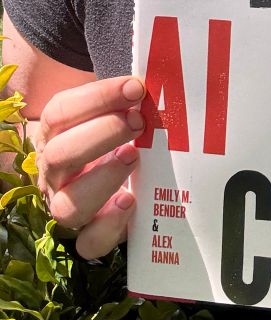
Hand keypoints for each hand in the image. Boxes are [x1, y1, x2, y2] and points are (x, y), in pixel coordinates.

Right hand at [36, 77, 144, 258]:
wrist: (105, 175)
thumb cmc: (114, 134)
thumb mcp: (114, 113)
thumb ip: (127, 100)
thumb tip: (168, 76)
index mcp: (55, 134)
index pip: (61, 112)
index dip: (97, 97)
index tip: (135, 87)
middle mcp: (54, 171)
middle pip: (60, 154)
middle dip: (102, 134)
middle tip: (139, 121)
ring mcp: (66, 205)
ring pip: (68, 204)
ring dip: (103, 178)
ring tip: (134, 157)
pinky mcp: (88, 234)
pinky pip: (89, 242)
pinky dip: (109, 225)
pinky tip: (130, 202)